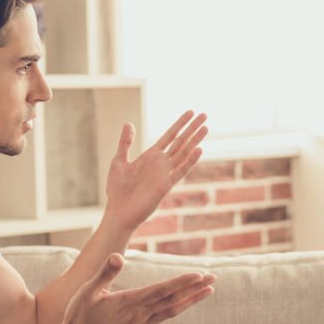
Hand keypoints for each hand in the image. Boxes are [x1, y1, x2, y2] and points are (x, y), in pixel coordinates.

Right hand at [55, 253, 214, 323]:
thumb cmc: (79, 315)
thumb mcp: (87, 291)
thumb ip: (104, 273)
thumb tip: (118, 256)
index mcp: (128, 302)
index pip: (161, 290)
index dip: (181, 282)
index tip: (199, 275)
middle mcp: (139, 315)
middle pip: (173, 300)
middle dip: (194, 289)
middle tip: (214, 277)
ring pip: (172, 310)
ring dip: (192, 299)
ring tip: (209, 289)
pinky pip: (164, 317)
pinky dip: (179, 308)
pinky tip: (187, 302)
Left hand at [105, 111, 208, 230]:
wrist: (118, 211)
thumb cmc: (117, 190)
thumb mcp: (119, 161)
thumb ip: (125, 143)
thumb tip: (129, 123)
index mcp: (151, 156)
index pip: (170, 136)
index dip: (180, 124)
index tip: (190, 112)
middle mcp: (161, 163)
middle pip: (180, 141)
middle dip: (192, 128)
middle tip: (205, 114)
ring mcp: (165, 173)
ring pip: (184, 153)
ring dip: (195, 140)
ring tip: (206, 127)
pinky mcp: (166, 185)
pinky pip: (180, 171)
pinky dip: (190, 161)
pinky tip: (199, 149)